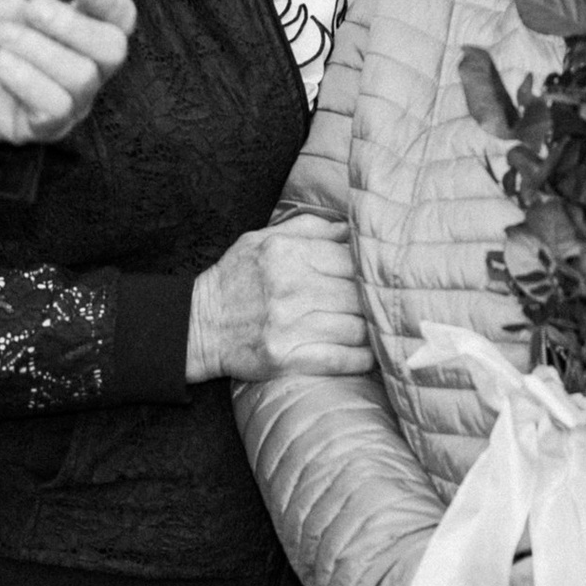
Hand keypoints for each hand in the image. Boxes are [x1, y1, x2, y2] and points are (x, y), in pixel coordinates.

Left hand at [0, 0, 135, 144]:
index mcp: (87, 26)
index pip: (122, 16)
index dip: (109, 1)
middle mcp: (88, 65)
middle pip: (113, 49)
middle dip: (70, 25)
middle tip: (31, 11)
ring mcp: (71, 99)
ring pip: (82, 77)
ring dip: (36, 49)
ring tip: (4, 38)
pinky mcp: (46, 126)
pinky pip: (56, 106)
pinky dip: (24, 78)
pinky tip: (1, 66)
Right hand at [185, 214, 371, 380]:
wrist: (197, 325)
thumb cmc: (235, 279)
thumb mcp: (263, 239)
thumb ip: (311, 228)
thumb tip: (353, 226)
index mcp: (287, 254)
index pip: (349, 258)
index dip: (370, 269)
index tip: (380, 277)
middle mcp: (290, 288)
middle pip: (357, 294)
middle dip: (375, 300)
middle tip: (388, 305)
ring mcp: (288, 326)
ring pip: (355, 327)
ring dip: (373, 330)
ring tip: (382, 329)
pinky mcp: (286, 359)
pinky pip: (341, 359)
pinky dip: (363, 358)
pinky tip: (371, 354)